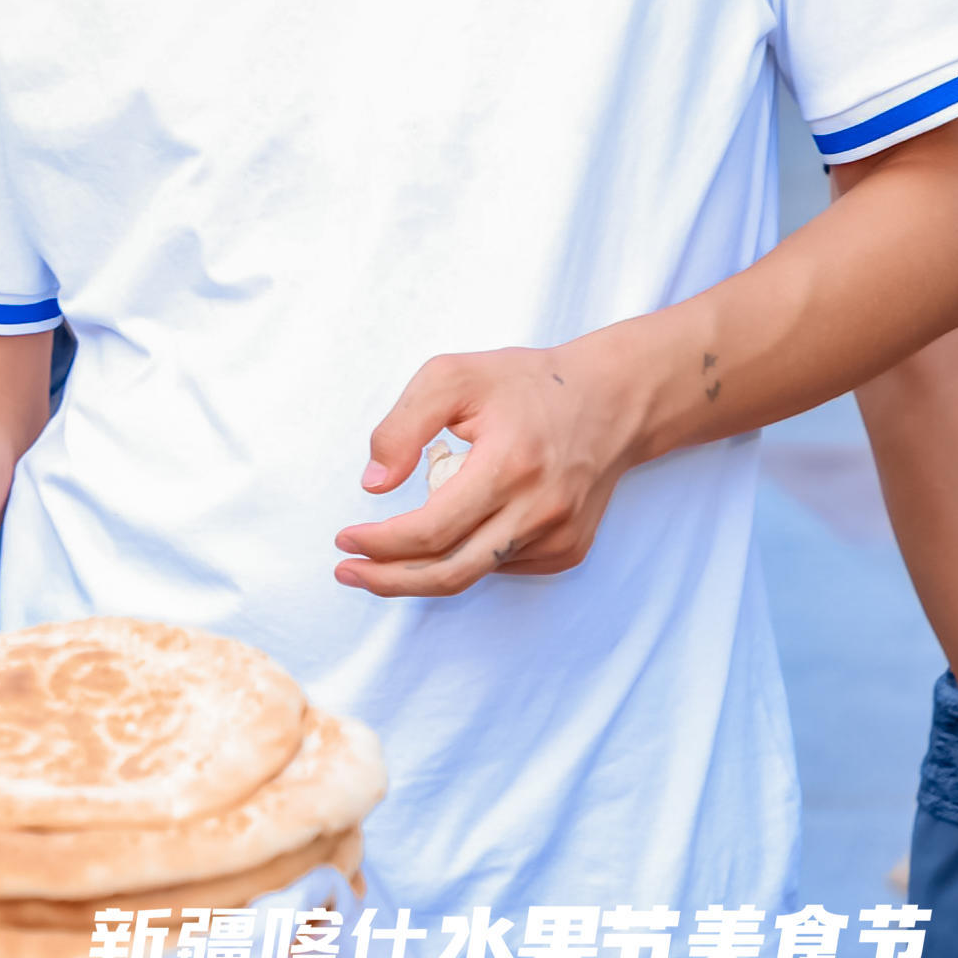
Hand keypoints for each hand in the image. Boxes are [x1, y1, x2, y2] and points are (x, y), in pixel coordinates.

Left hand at [335, 344, 648, 595]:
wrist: (612, 400)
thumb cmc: (527, 384)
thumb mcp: (452, 378)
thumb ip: (403, 426)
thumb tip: (373, 483)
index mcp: (509, 467)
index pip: (431, 531)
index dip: (380, 544)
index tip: (344, 539)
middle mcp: (540, 510)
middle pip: (450, 572)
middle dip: (389, 580)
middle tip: (348, 571)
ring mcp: (559, 536)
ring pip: (474, 573)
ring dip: (421, 572)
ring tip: (381, 557)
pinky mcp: (569, 549)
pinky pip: (501, 567)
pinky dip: (465, 557)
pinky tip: (449, 533)